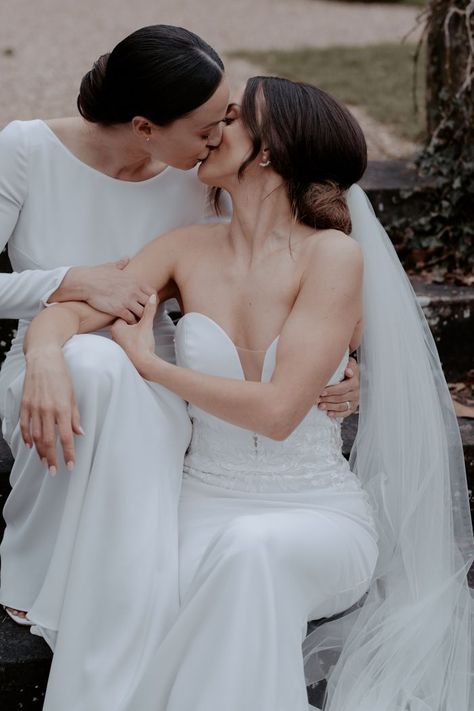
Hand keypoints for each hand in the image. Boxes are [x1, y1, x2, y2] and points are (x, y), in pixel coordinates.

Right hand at [20, 348, 82, 472]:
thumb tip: (80, 434)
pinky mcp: (25, 404)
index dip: (68, 453)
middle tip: (54, 471)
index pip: (66, 437)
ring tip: (45, 462)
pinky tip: (30, 446)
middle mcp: (47, 410)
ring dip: (40, 452)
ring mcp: (34, 408)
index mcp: (62, 408)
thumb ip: (75, 416)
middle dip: (52, 458)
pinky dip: (27, 438)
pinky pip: (25, 425)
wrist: (44, 359)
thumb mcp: (72, 395)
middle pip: (48, 441)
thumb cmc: (61, 376)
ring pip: (36, 436)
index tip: (70, 466)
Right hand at [54, 258, 155, 323]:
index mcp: (134, 281)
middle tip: (143, 315)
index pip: (152, 293)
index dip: (151, 301)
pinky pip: (131, 319)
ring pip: (142, 313)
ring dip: (140, 318)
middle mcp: (134, 291)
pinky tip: (126, 323)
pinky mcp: (119, 309)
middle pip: (150, 304)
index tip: (146, 305)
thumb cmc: (96, 274)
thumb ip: (121, 264)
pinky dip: (130, 322)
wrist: (85, 282)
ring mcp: (127, 300)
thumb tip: (126, 258)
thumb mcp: (112, 266)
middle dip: (148, 311)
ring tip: (135, 321)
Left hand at [111, 293, 158, 375]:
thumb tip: (152, 296)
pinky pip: (129, 341)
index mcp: (116, 327)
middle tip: (143, 328)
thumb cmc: (143, 345)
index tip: (142, 319)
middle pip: (126, 323)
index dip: (136, 314)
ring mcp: (118, 344)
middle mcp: (114, 335)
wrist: (144, 364)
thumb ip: (149, 310)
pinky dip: (134, 340)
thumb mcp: (146, 325)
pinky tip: (141, 344)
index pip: (125, 314)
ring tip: (143, 337)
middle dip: (135, 323)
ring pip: (128, 333)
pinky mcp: (123, 351)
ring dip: (135, 332)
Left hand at [317, 357, 358, 417]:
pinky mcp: (352, 407)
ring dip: (330, 406)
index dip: (331, 390)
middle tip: (317, 398)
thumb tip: (347, 370)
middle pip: (341, 397)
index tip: (321, 391)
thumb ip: (348, 364)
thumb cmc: (346, 370)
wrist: (353, 378)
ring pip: (342, 405)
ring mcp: (355, 400)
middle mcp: (356, 391)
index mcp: (354, 381)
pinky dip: (337, 414)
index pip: (343, 387)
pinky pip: (345, 412)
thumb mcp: (349, 364)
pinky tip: (328, 413)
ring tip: (320, 406)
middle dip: (328, 398)